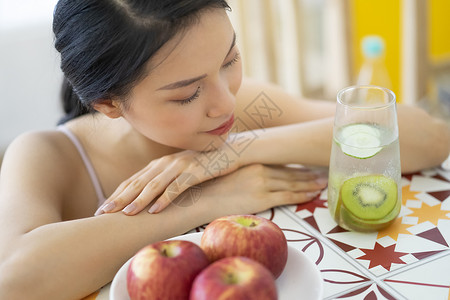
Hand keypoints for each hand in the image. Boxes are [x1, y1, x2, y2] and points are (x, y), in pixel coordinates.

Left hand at [95, 143, 240, 215]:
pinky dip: (165, 198)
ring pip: (155, 184)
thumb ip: (166, 180)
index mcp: (160, 164)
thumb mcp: (181, 170)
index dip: (117, 194)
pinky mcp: (195, 170)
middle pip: (138, 182)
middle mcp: (166, 163)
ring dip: (140, 199)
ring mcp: (180, 165)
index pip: (133, 180)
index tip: (102, 208)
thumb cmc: (204, 164)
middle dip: (120, 198)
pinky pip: (177, 186)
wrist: (231, 151)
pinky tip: (155, 210)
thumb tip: (150, 199)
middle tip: (103, 212)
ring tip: (126, 214)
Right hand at [194, 164, 327, 217]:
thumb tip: (243, 175)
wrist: (199, 198)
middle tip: (322, 174)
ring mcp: (262, 183)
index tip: (307, 167)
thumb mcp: (224, 171)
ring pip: (293, 183)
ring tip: (322, 184)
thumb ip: (239, 170)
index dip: (295, 167)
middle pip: (290, 172)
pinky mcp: (262, 198)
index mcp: (251, 162)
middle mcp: (260, 169)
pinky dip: (303, 195)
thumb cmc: (207, 186)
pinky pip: (288, 196)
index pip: (279, 164)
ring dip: (309, 184)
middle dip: (307, 174)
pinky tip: (313, 195)